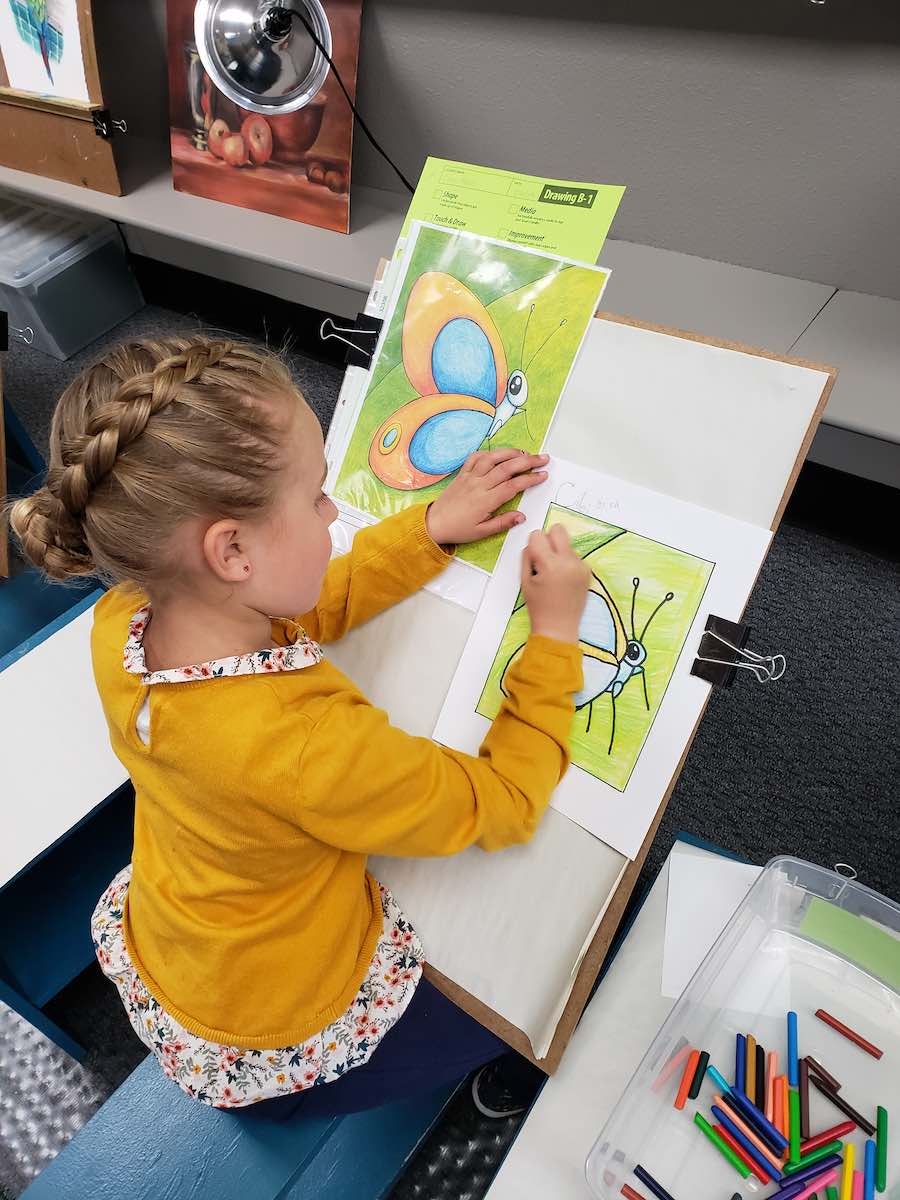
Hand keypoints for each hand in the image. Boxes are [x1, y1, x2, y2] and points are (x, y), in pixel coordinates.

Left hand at [425, 449, 548, 546]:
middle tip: (543, 459)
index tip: (543, 475)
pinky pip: (475, 457)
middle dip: (528, 461)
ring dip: (510, 453)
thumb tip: (521, 516)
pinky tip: (498, 454)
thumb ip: (503, 523)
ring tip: (524, 453)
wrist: (434, 523)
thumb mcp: (482, 532)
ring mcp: (470, 477)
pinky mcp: (462, 473)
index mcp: (486, 500)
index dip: (530, 479)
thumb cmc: (458, 529)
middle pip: (507, 468)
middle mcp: (479, 485)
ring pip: (492, 458)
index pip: (513, 486)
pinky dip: (488, 452)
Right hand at [521, 525, 590, 643]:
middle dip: (549, 538)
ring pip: (567, 544)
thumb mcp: (525, 580)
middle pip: (558, 529)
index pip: (538, 534)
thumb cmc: (539, 606)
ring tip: (554, 575)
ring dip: (559, 552)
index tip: (533, 558)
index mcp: (550, 564)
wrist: (558, 627)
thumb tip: (534, 543)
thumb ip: (527, 556)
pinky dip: (568, 562)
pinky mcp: (587, 571)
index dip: (533, 544)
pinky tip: (564, 579)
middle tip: (545, 557)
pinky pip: (575, 556)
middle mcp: (568, 561)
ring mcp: (580, 566)